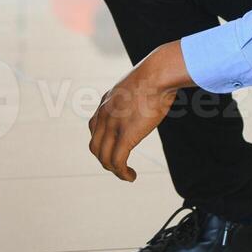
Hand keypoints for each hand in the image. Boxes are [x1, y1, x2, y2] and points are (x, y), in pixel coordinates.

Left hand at [88, 41, 191, 181]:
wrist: (157, 74)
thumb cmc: (156, 74)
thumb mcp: (139, 82)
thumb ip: (138, 92)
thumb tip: (153, 91)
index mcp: (106, 102)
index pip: (93, 128)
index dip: (102, 143)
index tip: (115, 149)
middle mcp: (104, 115)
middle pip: (95, 146)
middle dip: (106, 159)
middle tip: (120, 166)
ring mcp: (112, 126)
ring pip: (104, 158)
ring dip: (114, 170)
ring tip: (127, 175)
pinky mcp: (125, 136)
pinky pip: (117, 162)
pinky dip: (122, 173)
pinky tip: (131, 176)